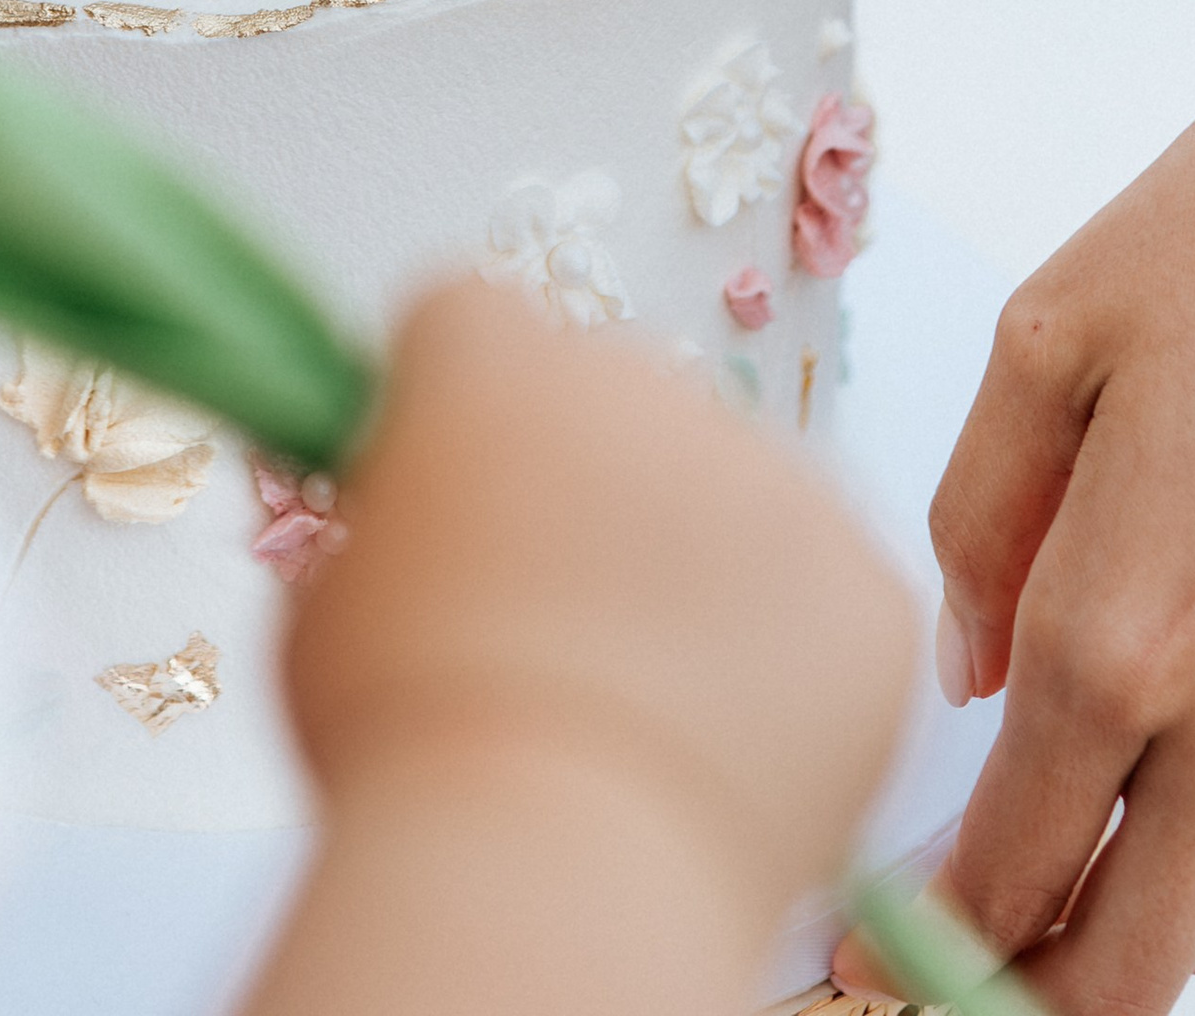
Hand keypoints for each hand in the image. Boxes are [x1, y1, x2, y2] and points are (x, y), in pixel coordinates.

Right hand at [284, 280, 912, 965]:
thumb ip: (380, 522)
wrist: (558, 874)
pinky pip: (823, 586)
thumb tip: (412, 534)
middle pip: (609, 396)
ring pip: (728, 488)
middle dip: (582, 479)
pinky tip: (729, 739)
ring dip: (694, 560)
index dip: (450, 408)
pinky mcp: (866, 581)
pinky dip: (790, 651)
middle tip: (550, 617)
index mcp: (488, 358)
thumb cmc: (412, 747)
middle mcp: (636, 379)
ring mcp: (769, 473)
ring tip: (642, 703)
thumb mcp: (328, 601)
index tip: (445, 490)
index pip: (469, 320)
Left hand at [835, 118, 1194, 1015]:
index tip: (871, 962)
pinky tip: (1132, 848)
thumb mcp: (1049, 343)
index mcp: (1122, 615)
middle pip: (1142, 945)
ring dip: (1124, 954)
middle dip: (1041, 996)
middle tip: (944, 990)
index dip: (949, 926)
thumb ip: (987, 514)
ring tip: (1026, 940)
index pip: (1024, 839)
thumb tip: (967, 671)